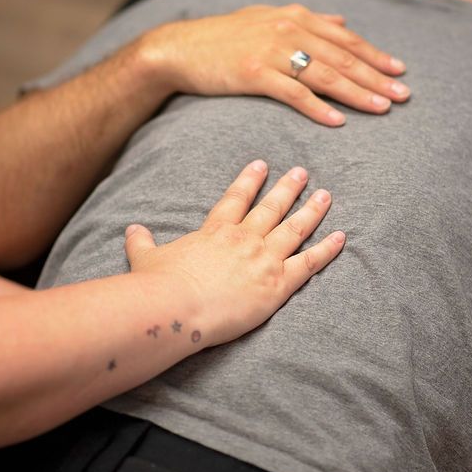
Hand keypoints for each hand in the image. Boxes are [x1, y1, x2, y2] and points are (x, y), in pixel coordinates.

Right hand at [123, 160, 344, 346]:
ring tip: (326, 195)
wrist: (177, 307)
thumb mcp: (145, 258)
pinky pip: (310, 263)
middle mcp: (244, 238)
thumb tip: (130, 230)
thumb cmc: (158, 285)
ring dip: (312, 210)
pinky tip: (341, 236)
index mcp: (215, 231)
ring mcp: (264, 259)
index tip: (261, 165)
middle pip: (271, 207)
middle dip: (288, 188)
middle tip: (302, 173)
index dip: (249, 181)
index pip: (236, 199)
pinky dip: (327, 249)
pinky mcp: (278, 284)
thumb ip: (141, 242)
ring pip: (295, 228)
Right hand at [139, 4, 409, 125]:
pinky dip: (319, 108)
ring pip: (325, 75)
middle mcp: (288, 29)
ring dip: (357, 93)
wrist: (180, 48)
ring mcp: (272, 52)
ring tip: (382, 108)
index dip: (375, 55)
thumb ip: (307, 19)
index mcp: (295, 15)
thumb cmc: (225, 36)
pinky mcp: (255, 74)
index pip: (345, 38)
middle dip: (376, 77)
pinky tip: (339, 121)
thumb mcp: (267, 15)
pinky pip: (294, 94)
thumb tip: (341, 21)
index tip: (400, 71)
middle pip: (343, 57)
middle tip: (403, 95)